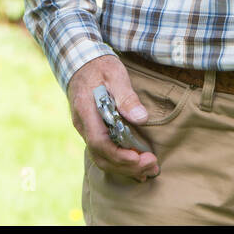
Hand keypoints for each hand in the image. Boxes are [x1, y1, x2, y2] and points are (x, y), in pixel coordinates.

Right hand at [66, 55, 159, 183]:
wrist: (81, 62)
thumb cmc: (99, 66)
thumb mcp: (115, 74)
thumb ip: (126, 96)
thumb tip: (140, 118)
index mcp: (86, 111)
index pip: (99, 142)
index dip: (119, 155)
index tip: (139, 158)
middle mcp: (83, 125)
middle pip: (101, 156)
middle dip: (127, 166)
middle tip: (152, 166)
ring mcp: (86, 129)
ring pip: (102, 158)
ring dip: (125, 168)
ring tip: (149, 170)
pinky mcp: (93, 131)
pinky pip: (104, 152)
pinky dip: (120, 162)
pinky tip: (137, 165)